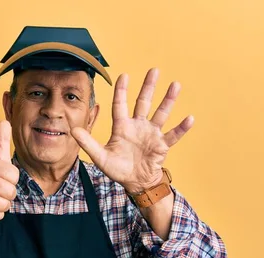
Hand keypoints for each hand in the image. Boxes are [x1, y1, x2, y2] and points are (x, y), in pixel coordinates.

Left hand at [71, 68, 192, 192]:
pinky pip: (173, 134)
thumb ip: (88, 142)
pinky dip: (181, 128)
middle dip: (149, 86)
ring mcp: (151, 134)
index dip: (122, 91)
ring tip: (175, 85)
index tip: (124, 75)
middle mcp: (138, 126)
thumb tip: (73, 129)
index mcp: (122, 127)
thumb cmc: (118, 169)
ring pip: (161, 113)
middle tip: (154, 70)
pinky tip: (190, 118)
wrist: (136, 183)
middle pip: (144, 102)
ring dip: (168, 100)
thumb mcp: (100, 157)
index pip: (120, 105)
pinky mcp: (162, 144)